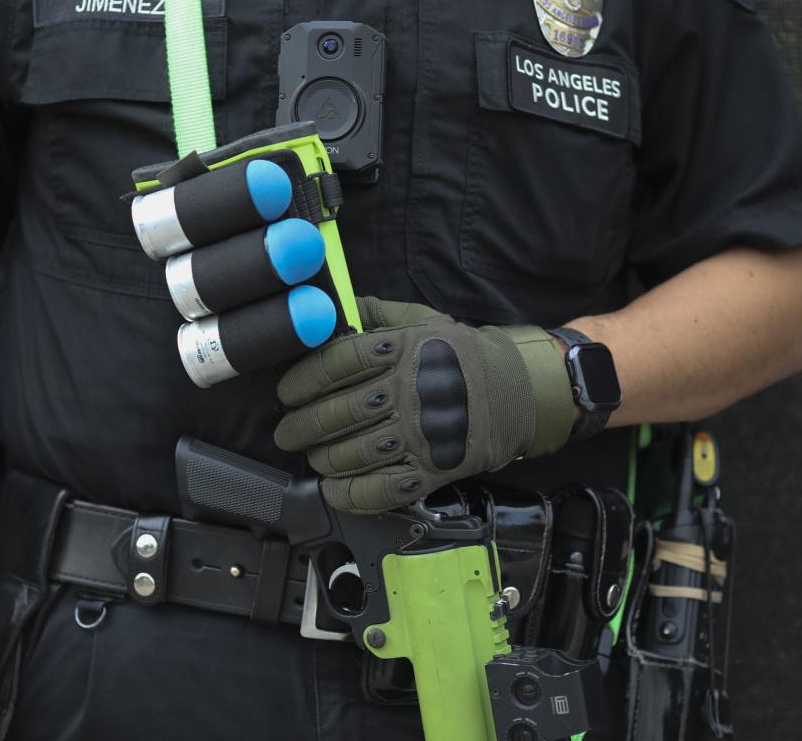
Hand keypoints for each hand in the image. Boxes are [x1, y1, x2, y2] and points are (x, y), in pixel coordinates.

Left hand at [275, 297, 574, 511]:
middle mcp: (410, 390)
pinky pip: (385, 489)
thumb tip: (330, 305)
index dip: (302, 380)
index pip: (337, 363)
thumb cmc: (459, 354)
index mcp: (403, 349)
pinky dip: (353, 494)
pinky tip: (335, 488)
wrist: (515, 391)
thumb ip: (375, 312)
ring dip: (323, 459)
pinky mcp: (435, 468)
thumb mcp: (422, 319)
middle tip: (287, 432)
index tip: (286, 392)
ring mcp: (423, 433)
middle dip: (301, 426)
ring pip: (356, 454)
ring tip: (312, 456)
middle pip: (339, 413)